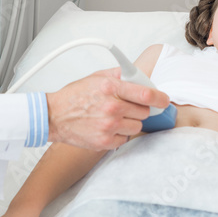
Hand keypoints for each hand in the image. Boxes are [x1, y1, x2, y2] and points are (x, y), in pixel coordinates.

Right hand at [46, 68, 169, 149]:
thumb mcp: (96, 77)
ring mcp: (109, 126)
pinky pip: (125, 139)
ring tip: (114, 118)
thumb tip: (137, 74)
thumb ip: (119, 74)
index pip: (146, 94)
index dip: (160, 98)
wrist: (54, 116)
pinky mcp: (105, 142)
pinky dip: (120, 134)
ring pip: (137, 127)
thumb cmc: (74, 96)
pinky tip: (107, 127)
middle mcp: (112, 107)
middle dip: (139, 109)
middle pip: (144, 112)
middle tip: (127, 107)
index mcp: (111, 88)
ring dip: (130, 122)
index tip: (164, 100)